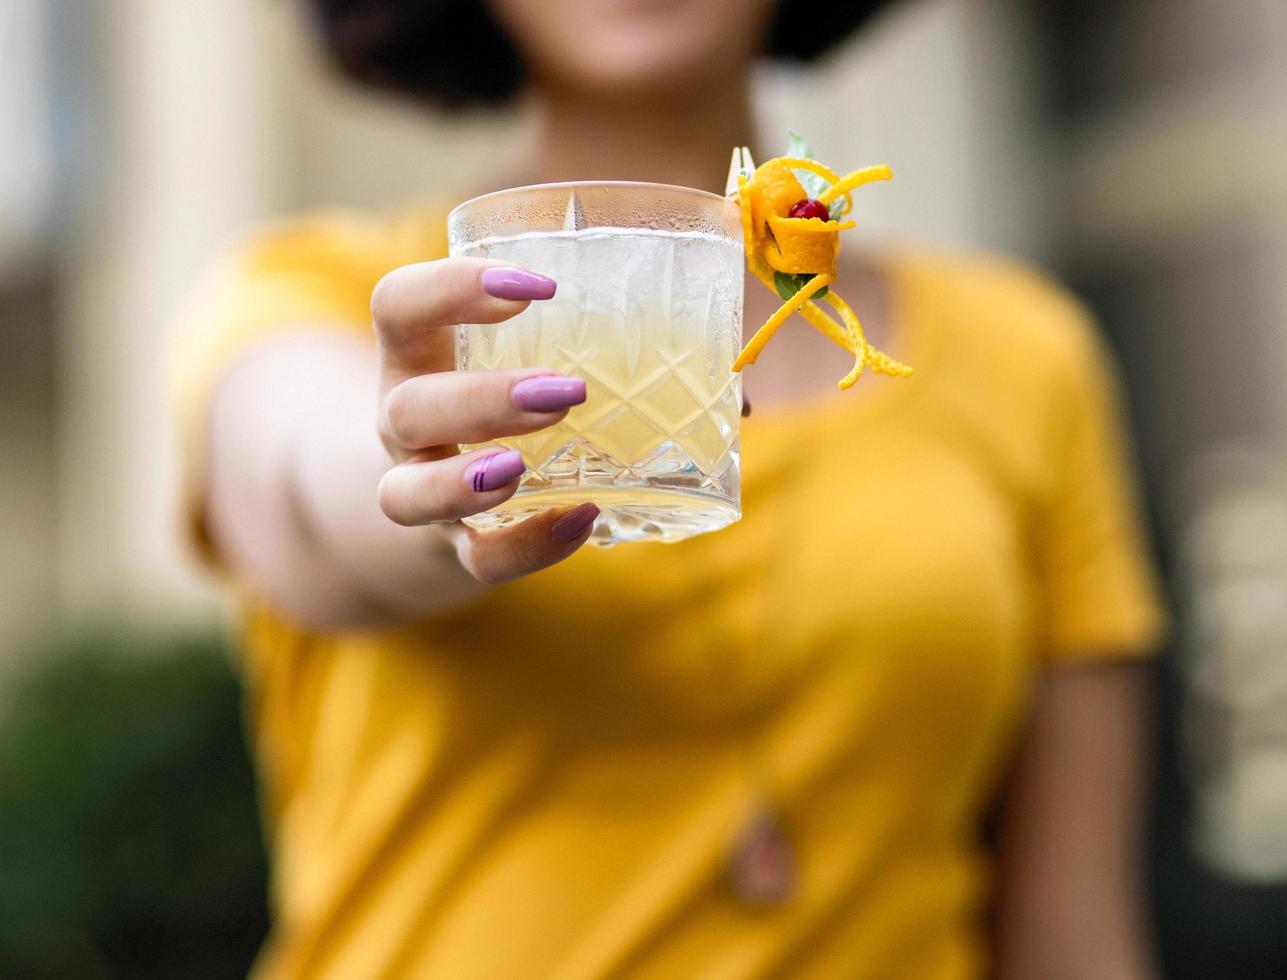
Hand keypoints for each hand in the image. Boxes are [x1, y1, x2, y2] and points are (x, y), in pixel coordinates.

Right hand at [372, 259, 598, 584]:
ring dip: (462, 482)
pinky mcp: (455, 545)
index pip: (398, 305)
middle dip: (482, 400)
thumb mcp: (517, 349)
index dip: (451, 289)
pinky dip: (524, 546)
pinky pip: (475, 558)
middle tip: (565, 393)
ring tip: (521, 468)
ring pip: (405, 495)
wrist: (452, 490)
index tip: (538, 288)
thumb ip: (586, 332)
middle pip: (406, 409)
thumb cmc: (504, 393)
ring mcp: (420, 488)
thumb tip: (711, 343)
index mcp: (415, 354)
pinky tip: (580, 520)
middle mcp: (400, 422)